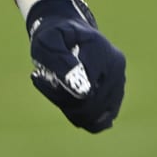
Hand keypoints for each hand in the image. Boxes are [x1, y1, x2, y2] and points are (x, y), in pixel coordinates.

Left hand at [27, 0, 125, 132]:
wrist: (69, 34)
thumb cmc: (55, 36)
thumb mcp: (48, 41)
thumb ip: (60, 61)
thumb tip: (82, 90)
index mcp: (102, 53)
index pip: (82, 92)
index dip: (57, 92)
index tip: (36, 76)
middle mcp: (116, 69)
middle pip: (89, 107)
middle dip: (62, 101)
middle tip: (42, 81)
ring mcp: (120, 84)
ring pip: (94, 118)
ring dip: (69, 109)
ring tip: (55, 88)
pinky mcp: (116, 97)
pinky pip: (99, 122)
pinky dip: (80, 117)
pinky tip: (67, 99)